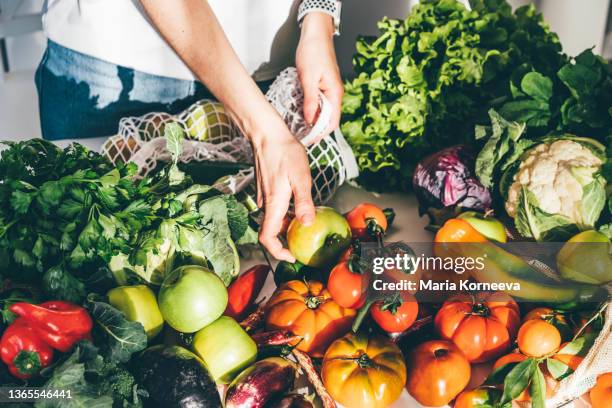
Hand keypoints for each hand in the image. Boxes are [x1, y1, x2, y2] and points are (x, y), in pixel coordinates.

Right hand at [251, 116, 314, 261]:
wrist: (268, 135)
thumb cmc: (284, 153)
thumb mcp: (301, 178)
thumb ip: (304, 203)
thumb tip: (306, 224)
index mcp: (273, 205)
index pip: (267, 238)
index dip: (277, 251)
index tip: (291, 256)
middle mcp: (265, 204)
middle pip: (272, 231)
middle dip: (287, 240)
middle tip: (305, 242)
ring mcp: (264, 197)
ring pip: (274, 219)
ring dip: (288, 225)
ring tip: (306, 222)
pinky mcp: (266, 190)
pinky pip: (275, 209)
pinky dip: (286, 213)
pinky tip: (299, 205)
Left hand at [296, 13, 342, 137]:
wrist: (315, 33)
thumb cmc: (314, 51)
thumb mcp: (308, 78)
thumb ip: (310, 100)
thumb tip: (310, 120)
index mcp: (335, 93)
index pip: (332, 122)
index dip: (320, 134)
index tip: (308, 140)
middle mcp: (334, 94)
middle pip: (327, 119)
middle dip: (315, 129)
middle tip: (299, 135)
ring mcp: (329, 90)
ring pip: (322, 112)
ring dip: (311, 120)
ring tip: (298, 126)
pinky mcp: (322, 86)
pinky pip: (318, 103)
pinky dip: (310, 109)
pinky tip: (299, 111)